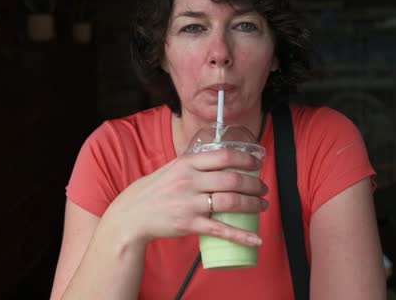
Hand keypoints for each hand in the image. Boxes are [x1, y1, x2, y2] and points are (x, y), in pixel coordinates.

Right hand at [103, 148, 268, 247]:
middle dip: (254, 185)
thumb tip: (223, 158)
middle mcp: (189, 181)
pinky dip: (242, 236)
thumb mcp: (173, 168)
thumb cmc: (156, 190)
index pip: (224, 156)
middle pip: (232, 180)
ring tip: (262, 206)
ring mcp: (189, 203)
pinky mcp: (189, 224)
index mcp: (187, 163)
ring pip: (230, 202)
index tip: (258, 164)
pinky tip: (256, 239)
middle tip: (263, 189)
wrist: (132, 214)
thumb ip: (196, 163)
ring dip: (253, 205)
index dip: (246, 159)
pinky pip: (221, 230)